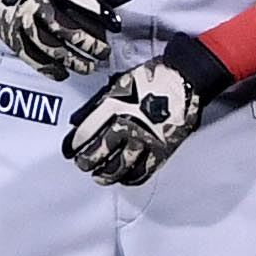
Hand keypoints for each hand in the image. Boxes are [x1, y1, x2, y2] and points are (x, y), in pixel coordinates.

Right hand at [0, 0, 130, 79]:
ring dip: (71, 60)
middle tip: (104, 52)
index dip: (99, 12)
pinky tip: (62, 73)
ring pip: (49, 46)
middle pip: (64, 27)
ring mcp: (22, 22)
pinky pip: (31, 57)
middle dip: (87, 42)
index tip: (116, 24)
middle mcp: (35, 3)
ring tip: (88, 67)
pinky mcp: (13, 37)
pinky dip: (48, 68)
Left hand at [62, 57, 203, 184]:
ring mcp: (146, 139)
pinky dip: (131, 178)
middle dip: (87, 161)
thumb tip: (79, 119)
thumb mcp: (120, 82)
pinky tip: (125, 178)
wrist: (185, 78)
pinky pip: (143, 171)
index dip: (75, 143)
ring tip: (99, 176)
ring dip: (106, 174)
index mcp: (115, 106)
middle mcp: (129, 124)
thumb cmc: (153, 77)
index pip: (87, 131)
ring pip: (120, 166)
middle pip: (100, 151)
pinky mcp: (162, 149)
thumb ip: (100, 103)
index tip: (70, 150)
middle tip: (82, 164)